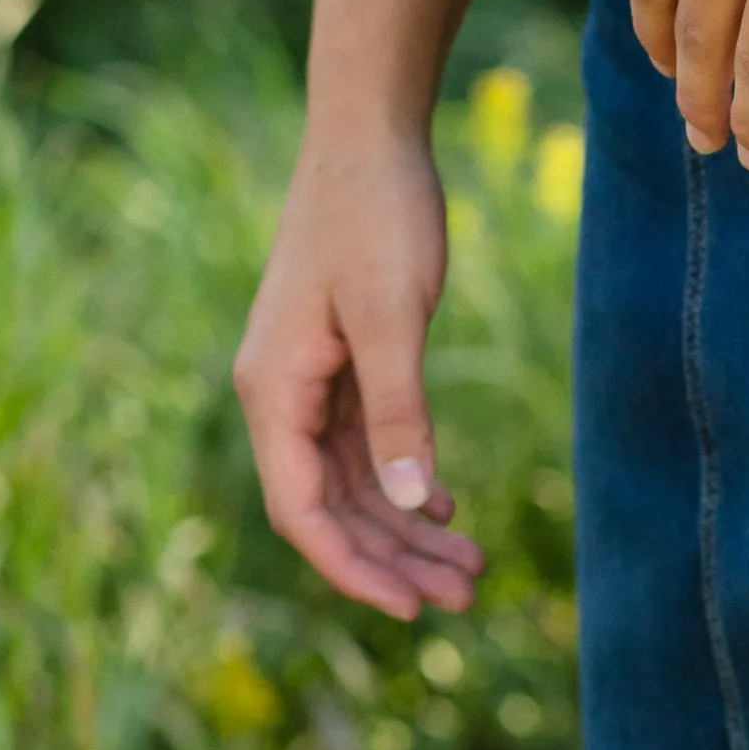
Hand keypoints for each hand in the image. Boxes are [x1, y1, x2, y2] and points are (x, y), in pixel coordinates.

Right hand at [233, 132, 485, 620]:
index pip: (304, 510)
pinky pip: (366, 446)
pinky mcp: (341, 365)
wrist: (370, 139)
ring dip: (407, 529)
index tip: (409, 610)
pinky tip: (446, 506)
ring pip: (355, 482)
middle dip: (394, 559)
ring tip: (473, 569)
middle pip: (332, 508)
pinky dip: (405, 482)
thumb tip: (408, 503)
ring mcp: (310, 382)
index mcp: (275, 391)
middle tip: (466, 599)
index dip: (354, 568)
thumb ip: (400, 412)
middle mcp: (281, 396)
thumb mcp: (394, 317)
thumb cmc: (378, 217)